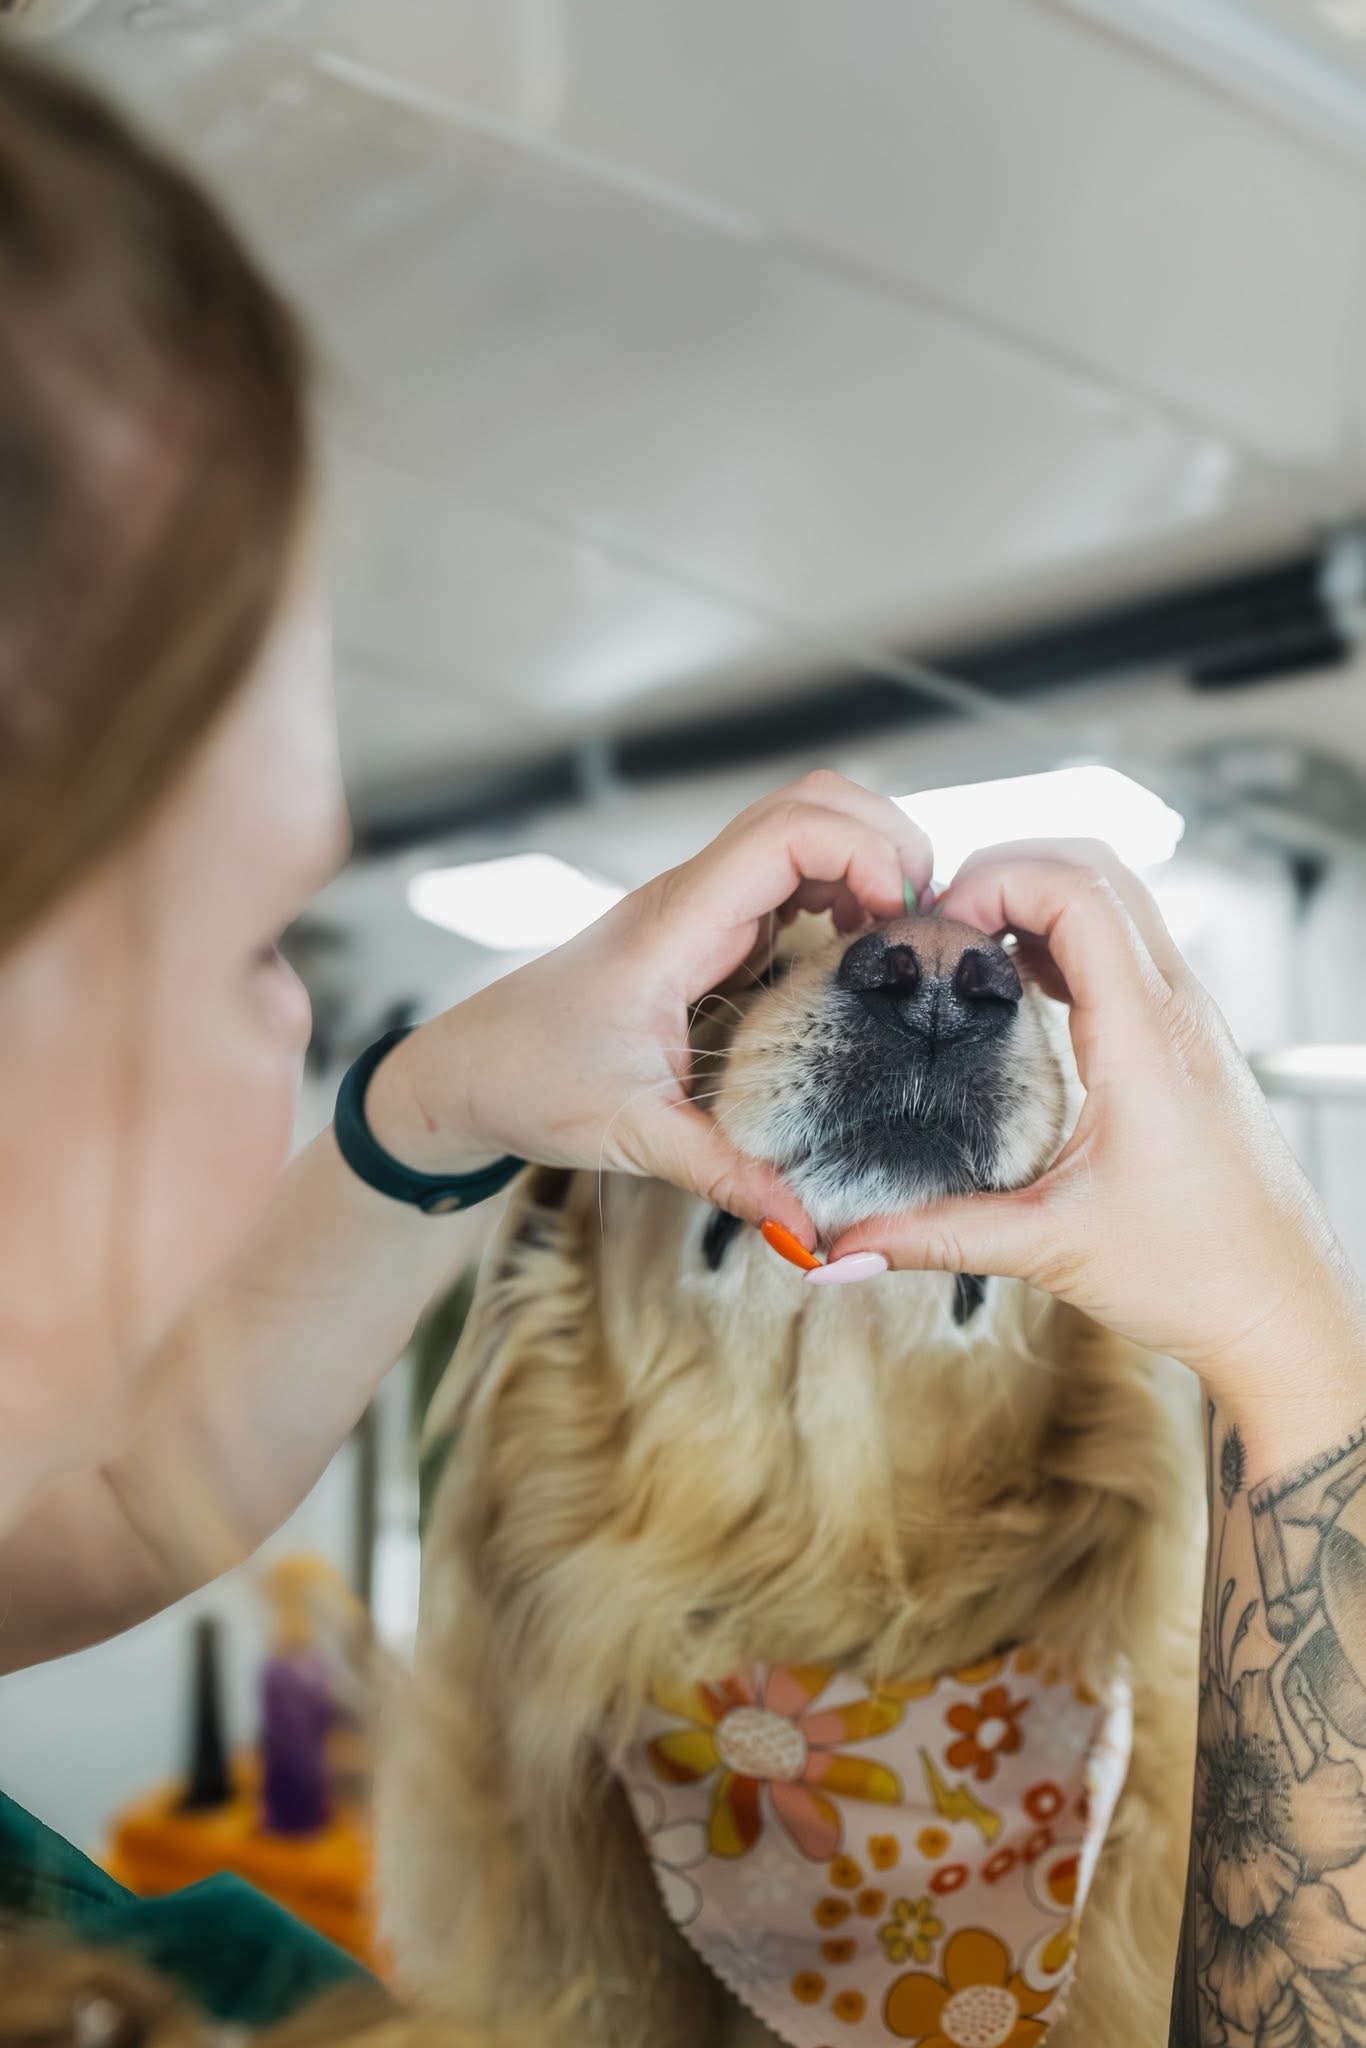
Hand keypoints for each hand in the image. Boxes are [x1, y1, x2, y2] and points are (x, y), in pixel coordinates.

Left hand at [368, 773, 931, 1234]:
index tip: (901, 921)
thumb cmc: (531, 1085)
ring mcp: (699, 905)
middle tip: (924, 923)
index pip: (784, 832)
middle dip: (884, 837)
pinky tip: (860, 950)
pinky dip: (841, 887)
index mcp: (673, 927)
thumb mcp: (629, 1135)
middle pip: (807, 802)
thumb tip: (805, 1224)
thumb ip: (721, 1172)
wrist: (469, 1069)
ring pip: (800, 827)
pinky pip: (788, 875)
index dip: (862, 852)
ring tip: (903, 936)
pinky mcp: (706, 927)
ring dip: (866, 858)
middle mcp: (690, 897)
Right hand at [828, 842, 1365, 1456]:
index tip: (939, 927)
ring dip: (1037, 899)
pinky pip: (1127, 946)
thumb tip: (846, 1246)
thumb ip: (939, 1236)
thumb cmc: (1202, 1273)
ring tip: (971, 952)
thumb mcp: (1052, 1250)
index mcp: (1147, 1042)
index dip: (996, 882)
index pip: (1078, 895)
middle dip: (1007, 871)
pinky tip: (1018, 988)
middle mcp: (1177, 1013)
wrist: (1283, 1308)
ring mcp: (1189, 1019)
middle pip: (1097, 869)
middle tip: (944, 926)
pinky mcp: (1187, 1039)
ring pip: (1117, 899)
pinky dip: (1065, 938)